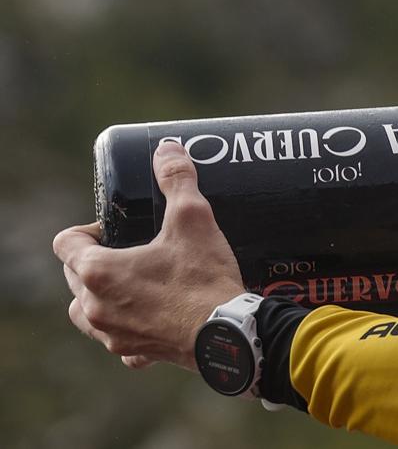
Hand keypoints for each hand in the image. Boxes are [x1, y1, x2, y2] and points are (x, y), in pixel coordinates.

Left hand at [52, 141, 244, 370]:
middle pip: (73, 277)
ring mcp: (112, 334)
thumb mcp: (193, 219)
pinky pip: (117, 341)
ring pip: (86, 312)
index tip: (115, 229)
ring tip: (131, 285)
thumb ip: (177, 180)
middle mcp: (94, 306)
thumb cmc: (204, 279)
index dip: (86, 231)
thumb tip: (168, 149)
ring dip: (100, 297)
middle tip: (130, 251)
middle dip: (94, 262)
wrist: (228, 334)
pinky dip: (126, 330)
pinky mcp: (134, 352)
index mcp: (98, 272)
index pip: (65, 243)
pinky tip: (148, 319)